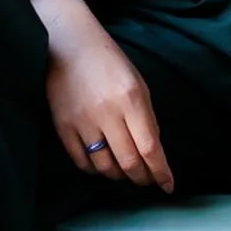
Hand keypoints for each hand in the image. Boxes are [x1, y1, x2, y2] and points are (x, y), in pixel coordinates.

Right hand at [26, 0, 173, 192]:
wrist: (67, 44)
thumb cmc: (109, 62)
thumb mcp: (138, 84)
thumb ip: (147, 117)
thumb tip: (153, 152)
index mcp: (132, 99)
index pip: (150, 148)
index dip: (161, 172)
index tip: (168, 186)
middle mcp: (108, 113)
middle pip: (129, 162)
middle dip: (142, 178)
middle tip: (146, 180)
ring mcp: (83, 121)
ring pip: (105, 167)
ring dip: (119, 176)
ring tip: (125, 172)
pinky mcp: (62, 126)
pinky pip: (81, 161)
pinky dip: (95, 169)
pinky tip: (102, 165)